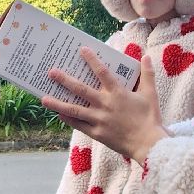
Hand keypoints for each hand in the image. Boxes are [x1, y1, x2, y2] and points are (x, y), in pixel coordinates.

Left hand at [42, 49, 167, 164]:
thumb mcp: (150, 94)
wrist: (148, 144)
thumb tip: (146, 56)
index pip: (102, 72)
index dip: (92, 60)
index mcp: (118, 93)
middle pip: (81, 89)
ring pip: (74, 110)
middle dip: (65, 80)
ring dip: (58, 103)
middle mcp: (105, 104)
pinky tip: (58, 113)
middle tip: (51, 72)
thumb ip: (147, 74)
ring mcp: (99, 120)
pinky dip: (68, 119)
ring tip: (43, 98)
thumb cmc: (150, 118)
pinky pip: (78, 125)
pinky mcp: (96, 133)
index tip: (81, 50)